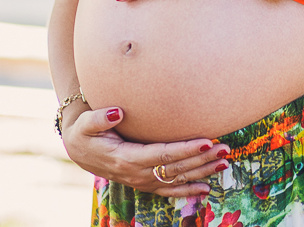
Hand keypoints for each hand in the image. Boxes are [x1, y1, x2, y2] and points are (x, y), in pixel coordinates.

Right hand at [63, 106, 229, 196]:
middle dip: (202, 159)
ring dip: (202, 172)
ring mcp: (142, 181)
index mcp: (126, 157)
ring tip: (224, 162)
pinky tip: (207, 189)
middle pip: (176, 168)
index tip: (206, 141)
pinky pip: (169, 190)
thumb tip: (117, 112)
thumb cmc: (84, 133)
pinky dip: (189, 190)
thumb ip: (99, 118)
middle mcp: (137, 173)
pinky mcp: (144, 182)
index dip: (186, 149)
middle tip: (225, 149)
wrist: (79, 152)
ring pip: (177, 180)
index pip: (162, 154)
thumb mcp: (85, 123)